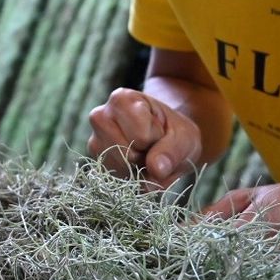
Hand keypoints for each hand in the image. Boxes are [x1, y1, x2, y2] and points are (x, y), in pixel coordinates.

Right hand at [87, 88, 202, 189]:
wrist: (166, 140)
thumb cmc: (175, 133)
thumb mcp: (185, 138)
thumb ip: (172, 152)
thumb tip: (156, 171)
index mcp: (122, 99)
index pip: (141, 135)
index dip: (156, 139)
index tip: (159, 132)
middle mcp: (100, 116)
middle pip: (125, 153)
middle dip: (144, 155)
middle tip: (151, 145)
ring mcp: (94, 140)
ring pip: (118, 167)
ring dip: (136, 168)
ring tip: (143, 153)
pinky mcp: (96, 161)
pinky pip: (116, 179)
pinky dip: (131, 177)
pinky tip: (135, 164)